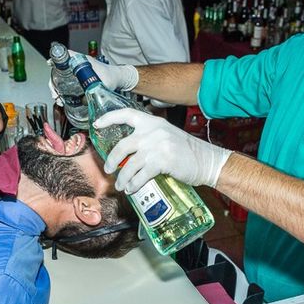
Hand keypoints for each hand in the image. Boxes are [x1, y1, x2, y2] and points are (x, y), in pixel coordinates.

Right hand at [48, 51, 138, 105]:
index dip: (56, 59)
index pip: (66, 55)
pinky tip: (62, 98)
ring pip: (61, 77)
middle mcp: (78, 64)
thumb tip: (82, 100)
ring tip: (57, 98)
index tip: (51, 64)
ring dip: (56, 87)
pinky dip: (61, 89)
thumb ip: (93, 91)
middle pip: (59, 69)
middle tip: (55, 93)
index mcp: (82, 61)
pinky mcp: (78, 78)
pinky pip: (66, 82)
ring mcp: (77, 71)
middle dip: (53, 81)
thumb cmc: (112, 77)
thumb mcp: (103, 83)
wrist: (118, 78)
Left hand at [95, 109, 231, 192]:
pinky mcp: (161, 161)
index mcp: (153, 122)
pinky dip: (133, 184)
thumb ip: (149, 139)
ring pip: (129, 164)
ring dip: (122, 178)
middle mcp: (152, 131)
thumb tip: (129, 154)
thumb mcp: (167, 136)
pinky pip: (140, 175)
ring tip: (122, 186)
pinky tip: (132, 189)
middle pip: (122, 145)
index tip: (97, 124)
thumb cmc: (188, 151)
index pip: (126, 114)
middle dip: (112, 160)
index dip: (109, 118)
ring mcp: (156, 146)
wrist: (207, 161)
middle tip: (109, 169)